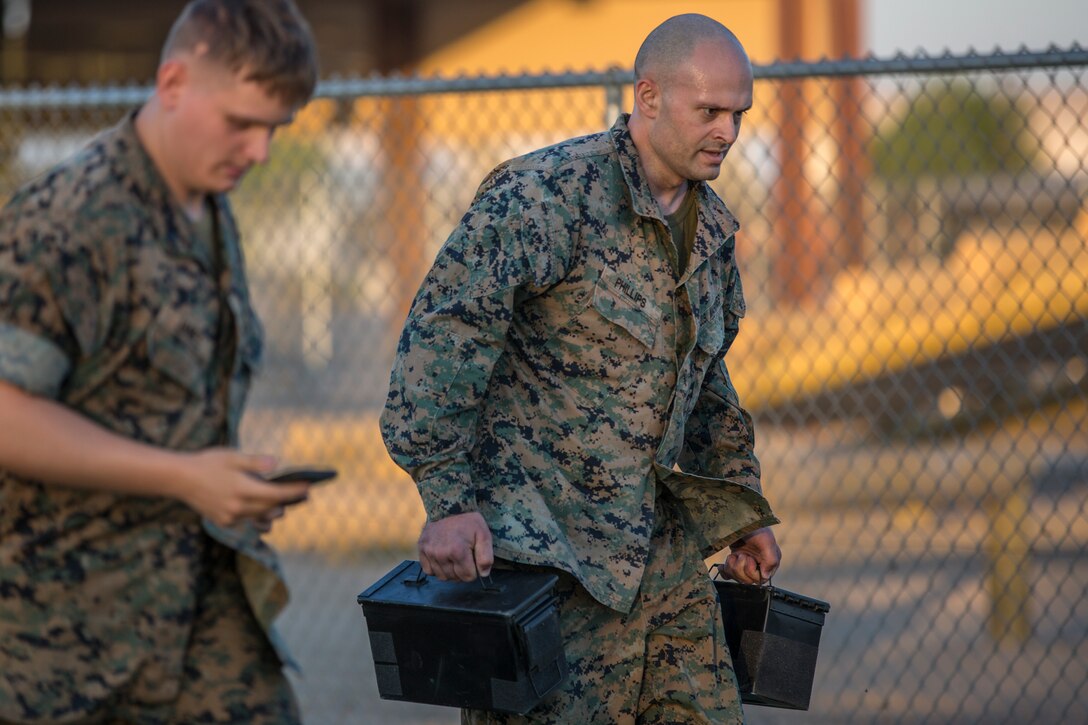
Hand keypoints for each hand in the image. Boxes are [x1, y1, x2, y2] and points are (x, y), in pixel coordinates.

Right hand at [173, 449, 309, 528]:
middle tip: (302, 494)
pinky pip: (247, 521)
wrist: (179, 479)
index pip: (276, 494)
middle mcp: (237, 507)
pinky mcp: (223, 522)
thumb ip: (255, 462)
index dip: (294, 491)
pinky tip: (263, 508)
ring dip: (273, 510)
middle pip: (271, 508)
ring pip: (260, 517)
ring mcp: (230, 517)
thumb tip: (276, 464)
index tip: (308, 487)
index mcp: (242, 489)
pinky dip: (256, 515)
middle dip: (287, 501)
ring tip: (285, 503)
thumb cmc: (207, 463)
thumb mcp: (232, 457)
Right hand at [418, 512, 493, 581]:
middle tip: (465, 558)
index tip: (473, 559)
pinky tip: (443, 558)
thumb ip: (486, 556)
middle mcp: (440, 554)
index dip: (474, 571)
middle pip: (455, 578)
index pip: (468, 577)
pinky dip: (437, 568)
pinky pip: (429, 571)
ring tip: (454, 559)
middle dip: (463, 572)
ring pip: (442, 577)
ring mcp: (429, 552)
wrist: (448, 506)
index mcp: (457, 551)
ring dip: (450, 572)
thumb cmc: (468, 523)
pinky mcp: (421, 550)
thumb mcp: (484, 535)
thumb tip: (483, 574)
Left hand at [719, 527, 780, 584]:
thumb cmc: (756, 527)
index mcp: (769, 562)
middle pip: (747, 580)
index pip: (760, 579)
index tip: (748, 559)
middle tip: (740, 555)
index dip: (751, 572)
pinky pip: (729, 575)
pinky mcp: (735, 560)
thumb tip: (765, 576)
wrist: (739, 516)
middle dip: (740, 569)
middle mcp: (759, 564)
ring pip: (737, 578)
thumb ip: (771, 560)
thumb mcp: (766, 542)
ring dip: (732, 568)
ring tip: (732, 555)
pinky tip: (722, 566)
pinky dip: (725, 571)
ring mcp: (746, 562)